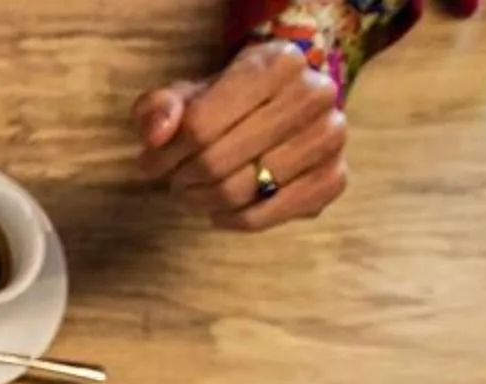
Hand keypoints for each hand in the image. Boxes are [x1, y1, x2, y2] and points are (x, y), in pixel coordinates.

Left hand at [133, 40, 349, 230]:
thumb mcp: (187, 94)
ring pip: (242, 191)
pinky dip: (235, 220)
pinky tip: (222, 210)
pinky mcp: (334, 178)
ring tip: (196, 191)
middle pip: (218, 162)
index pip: (199, 126)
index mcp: (279, 62)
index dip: (164, 154)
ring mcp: (331, 137)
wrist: (279, 110)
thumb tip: (156, 136)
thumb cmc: (226, 103)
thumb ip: (159, 108)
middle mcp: (316, 94)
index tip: (151, 163)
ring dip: (205, 201)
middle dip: (183, 179)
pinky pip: (268, 215)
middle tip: (175, 180)